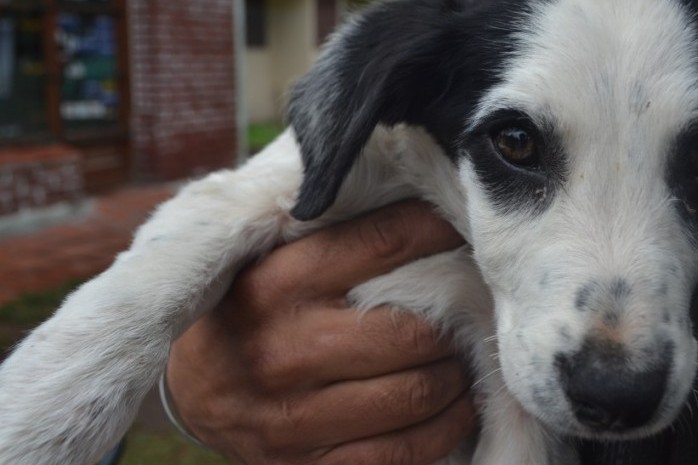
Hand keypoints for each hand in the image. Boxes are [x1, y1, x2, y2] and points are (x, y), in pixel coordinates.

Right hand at [166, 201, 475, 464]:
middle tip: (464, 314)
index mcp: (276, 283)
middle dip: (453, 322)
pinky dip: (443, 429)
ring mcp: (292, 416)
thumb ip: (332, 238)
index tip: (460, 231)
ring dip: (455, 377)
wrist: (189, 391)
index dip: (438, 232)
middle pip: (412, 332)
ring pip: (415, 394)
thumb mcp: (269, 261)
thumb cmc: (246, 312)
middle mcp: (282, 349)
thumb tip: (421, 208)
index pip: (384, 244)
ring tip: (458, 361)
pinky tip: (450, 408)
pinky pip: (401, 453)